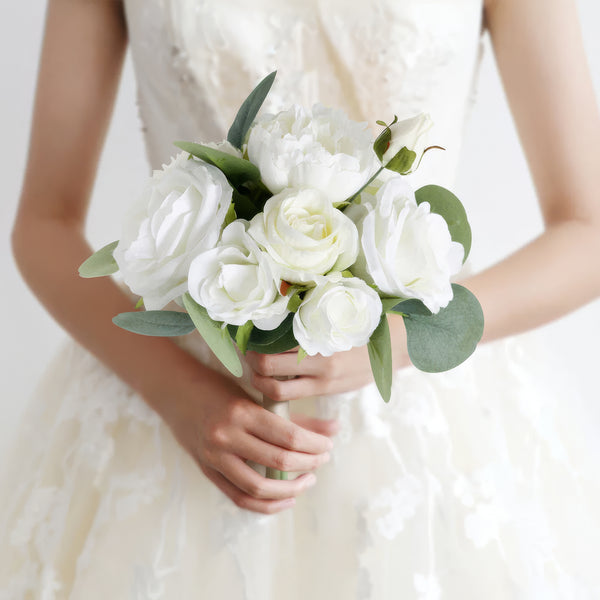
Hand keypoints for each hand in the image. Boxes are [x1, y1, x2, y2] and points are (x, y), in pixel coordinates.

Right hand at [155, 365, 337, 514]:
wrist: (177, 394)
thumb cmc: (221, 390)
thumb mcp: (256, 397)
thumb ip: (294, 417)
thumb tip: (334, 429)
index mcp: (242, 412)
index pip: (288, 436)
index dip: (315, 445)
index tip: (328, 445)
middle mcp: (226, 436)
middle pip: (279, 460)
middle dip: (309, 463)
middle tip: (322, 459)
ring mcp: (214, 457)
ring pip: (260, 486)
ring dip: (291, 488)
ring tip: (308, 479)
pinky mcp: (208, 471)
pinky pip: (240, 497)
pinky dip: (267, 505)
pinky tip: (287, 499)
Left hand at [245, 314, 409, 400]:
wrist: (398, 344)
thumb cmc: (365, 320)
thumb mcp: (337, 312)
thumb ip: (309, 313)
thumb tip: (278, 299)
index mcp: (321, 341)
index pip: (273, 350)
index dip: (252, 347)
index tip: (243, 338)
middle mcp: (320, 365)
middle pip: (270, 374)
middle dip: (252, 366)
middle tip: (246, 355)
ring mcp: (324, 383)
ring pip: (279, 392)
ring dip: (261, 383)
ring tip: (256, 370)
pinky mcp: (329, 391)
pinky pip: (296, 396)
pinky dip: (280, 389)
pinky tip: (276, 378)